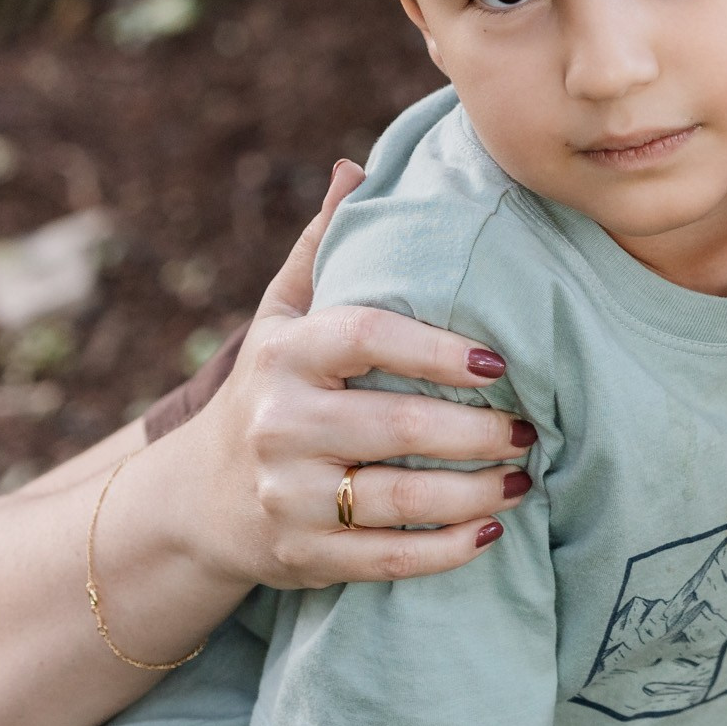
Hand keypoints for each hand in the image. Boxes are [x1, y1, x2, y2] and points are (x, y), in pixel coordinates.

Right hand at [174, 161, 536, 589]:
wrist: (192, 502)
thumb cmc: (266, 387)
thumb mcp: (281, 315)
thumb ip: (324, 247)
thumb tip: (356, 167)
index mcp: (286, 355)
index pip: (367, 338)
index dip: (436, 349)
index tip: (498, 362)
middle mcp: (280, 425)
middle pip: (396, 426)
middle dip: (478, 432)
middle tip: (534, 428)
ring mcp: (287, 495)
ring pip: (399, 498)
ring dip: (475, 493)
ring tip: (525, 478)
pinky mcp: (301, 554)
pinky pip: (386, 558)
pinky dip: (445, 551)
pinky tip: (490, 533)